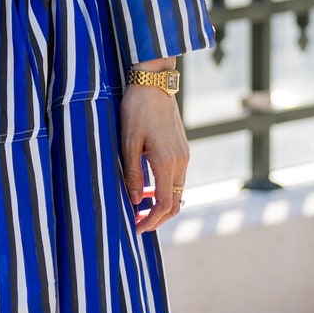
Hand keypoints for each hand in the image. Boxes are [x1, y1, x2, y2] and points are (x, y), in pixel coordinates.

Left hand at [119, 84, 190, 233]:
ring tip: (140, 210)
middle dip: (158, 218)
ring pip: (178, 192)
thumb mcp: (128, 142)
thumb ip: (133, 173)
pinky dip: (166, 191)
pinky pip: (177, 179)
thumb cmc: (137, 110)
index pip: (165, 203)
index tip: (136, 228)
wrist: (154, 84)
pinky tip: (148, 190)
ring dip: (162, 205)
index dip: (151, 220)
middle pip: (175, 203)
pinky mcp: (182, 150)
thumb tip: (135, 200)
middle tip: (138, 225)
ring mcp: (184, 156)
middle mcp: (181, 162)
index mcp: (167, 161)